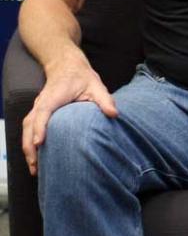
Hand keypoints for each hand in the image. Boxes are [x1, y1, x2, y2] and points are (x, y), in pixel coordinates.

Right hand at [22, 52, 117, 175]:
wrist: (67, 67)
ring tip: (34, 168)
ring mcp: (37, 108)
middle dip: (30, 145)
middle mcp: (41, 103)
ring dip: (28, 148)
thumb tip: (114, 114)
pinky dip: (29, 143)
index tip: (40, 142)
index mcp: (54, 96)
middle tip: (36, 166)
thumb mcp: (96, 86)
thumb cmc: (82, 77)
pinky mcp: (38, 112)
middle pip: (29, 125)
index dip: (40, 127)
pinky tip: (35, 158)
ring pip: (26, 129)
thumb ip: (104, 100)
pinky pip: (29, 129)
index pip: (43, 112)